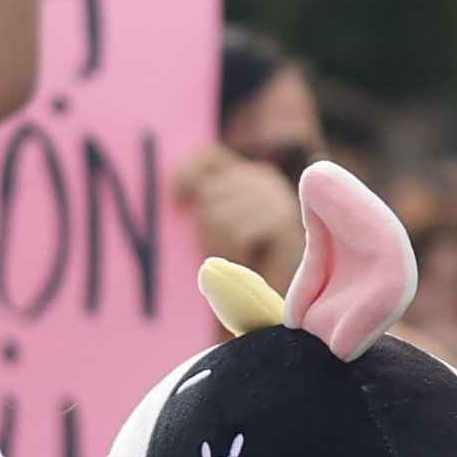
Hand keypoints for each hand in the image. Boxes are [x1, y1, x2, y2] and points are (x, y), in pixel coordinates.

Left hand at [171, 145, 302, 280]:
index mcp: (248, 172)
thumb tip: (173, 185)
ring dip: (219, 247)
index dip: (186, 175)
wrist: (269, 300)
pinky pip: (236, 233)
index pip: (209, 156)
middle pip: (208, 193)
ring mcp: (277, 198)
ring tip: (237, 259)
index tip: (175, 203)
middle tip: (224, 251)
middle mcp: (265, 178)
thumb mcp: (213, 225)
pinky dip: (235, 255)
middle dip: (205, 229)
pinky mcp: (283, 221)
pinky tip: (249, 262)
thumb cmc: (238, 263)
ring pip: (218, 216)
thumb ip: (200, 198)